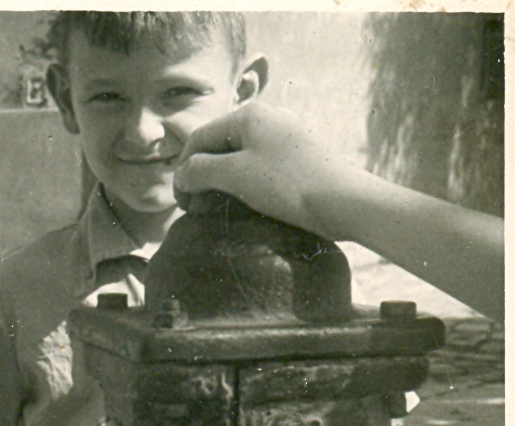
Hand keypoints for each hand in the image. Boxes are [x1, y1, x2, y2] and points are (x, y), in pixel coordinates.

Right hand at [173, 102, 344, 239]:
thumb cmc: (287, 184)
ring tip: (216, 210)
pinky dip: (243, 185)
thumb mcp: (234, 175)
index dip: (183, 170)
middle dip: (202, 178)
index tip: (181, 203)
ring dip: (221, 184)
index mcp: (248, 115)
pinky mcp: (297, 157)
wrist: (344, 201)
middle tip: (197, 210)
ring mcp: (285, 137)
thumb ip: (199, 171)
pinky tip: (244, 204)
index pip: (199, 139)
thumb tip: (181, 174)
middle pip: (219, 147)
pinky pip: (259, 167)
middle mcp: (267, 118)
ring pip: (238, 158)